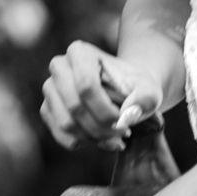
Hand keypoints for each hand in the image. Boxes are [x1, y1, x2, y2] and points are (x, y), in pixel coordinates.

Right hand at [39, 40, 161, 150]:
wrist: (125, 91)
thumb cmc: (136, 87)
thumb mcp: (149, 90)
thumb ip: (145, 99)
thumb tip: (126, 116)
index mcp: (79, 52)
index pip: (86, 86)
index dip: (105, 111)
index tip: (125, 124)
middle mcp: (59, 66)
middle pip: (75, 106)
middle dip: (101, 127)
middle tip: (123, 134)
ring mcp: (50, 88)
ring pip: (67, 123)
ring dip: (94, 138)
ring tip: (116, 138)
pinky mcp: (47, 109)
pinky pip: (60, 135)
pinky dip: (83, 143)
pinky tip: (103, 141)